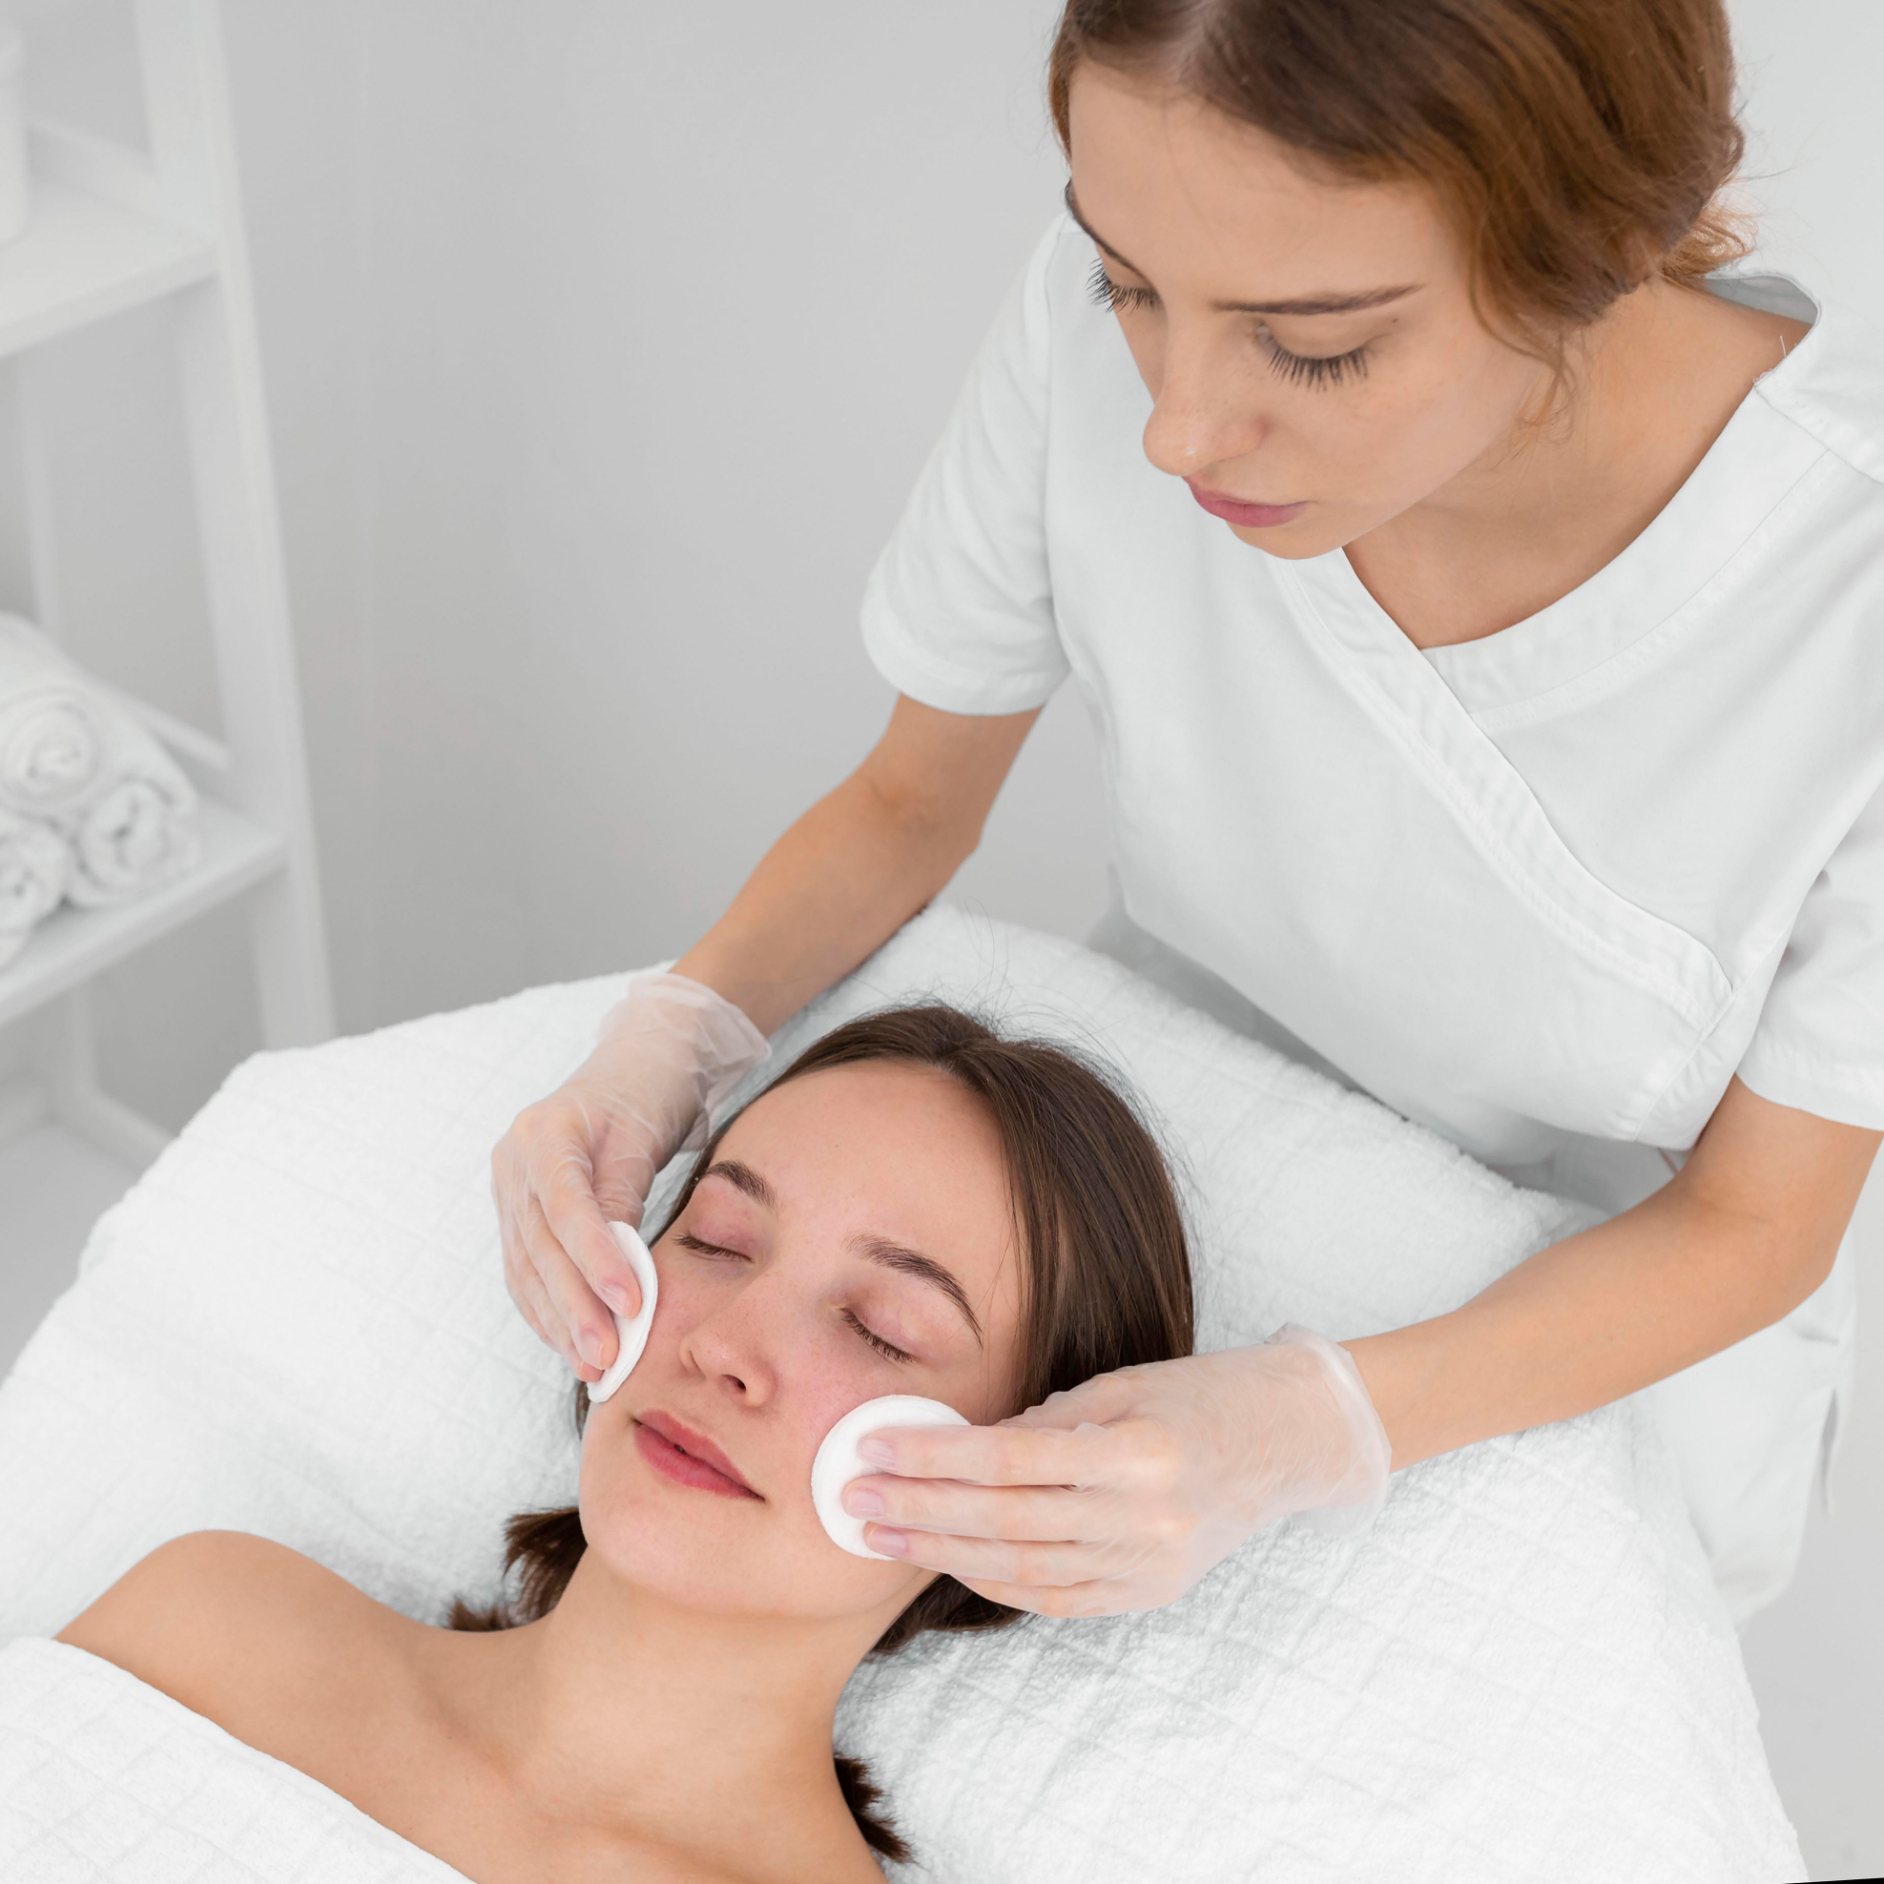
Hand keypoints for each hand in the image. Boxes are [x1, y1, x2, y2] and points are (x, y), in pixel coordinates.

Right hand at [494, 972, 767, 1377]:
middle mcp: (513, 1162)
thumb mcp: (644, 1136)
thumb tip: (616, 1269)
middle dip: (574, 1309)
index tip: (630, 1304)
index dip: (595, 1262)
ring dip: (559, 1324)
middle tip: (607, 1358)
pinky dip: (549, 1310)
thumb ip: (623, 1196)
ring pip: (527, 1269)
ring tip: (593, 1367)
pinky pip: (527, 1270)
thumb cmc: (650, 1094)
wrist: (638, 1063)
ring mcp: (508, 1189)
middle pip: (540, 1248)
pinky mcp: (517, 1213)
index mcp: (542, 1132)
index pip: (566, 1210)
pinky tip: (571, 1345)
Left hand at [840, 1327, 1391, 1615]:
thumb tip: (955, 1448)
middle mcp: (1146, 1518)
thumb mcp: (1119, 1385)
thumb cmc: (1198, 1394)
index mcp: (1138, 1451)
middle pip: (1005, 1523)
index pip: (1009, 1462)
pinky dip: (996, 1581)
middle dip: (919, 1513)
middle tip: (852, 1501)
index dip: (933, 1460)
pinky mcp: (1151, 1591)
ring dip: (943, 1554)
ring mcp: (1150, 1565)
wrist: (1289, 1439)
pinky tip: (948, 1562)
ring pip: (1023, 1569)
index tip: (873, 1450)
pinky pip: (1056, 1597)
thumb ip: (1041, 1423)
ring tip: (883, 1535)